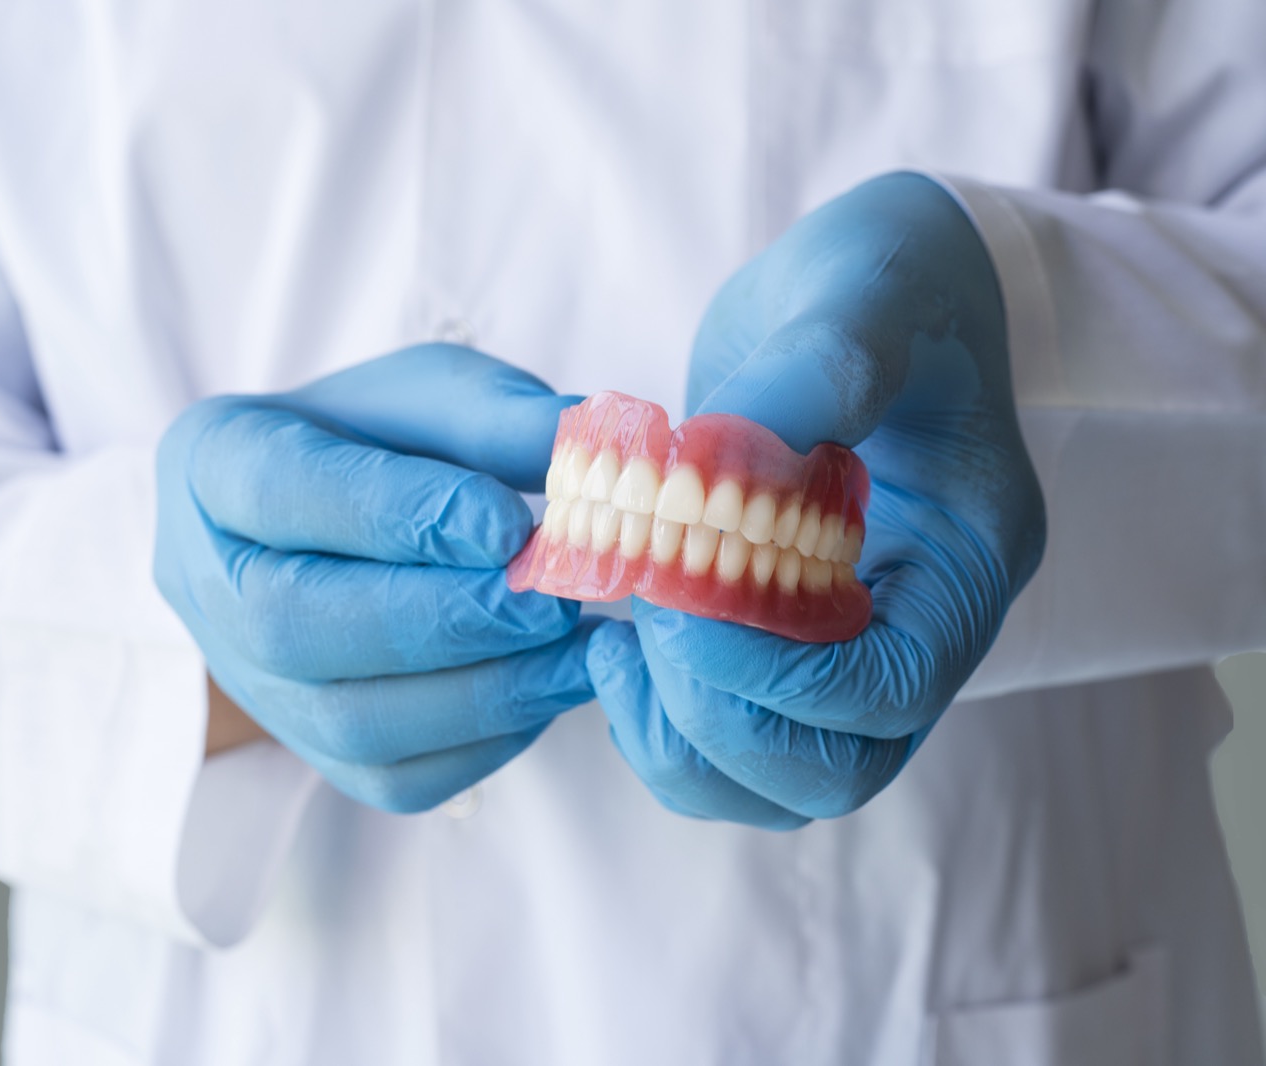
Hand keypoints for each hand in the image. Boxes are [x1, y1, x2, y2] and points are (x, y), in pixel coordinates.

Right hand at [155, 345, 593, 812]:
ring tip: (576, 652)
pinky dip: (488, 741)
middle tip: (551, 602)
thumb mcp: (430, 396)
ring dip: (482, 692)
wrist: (338, 520)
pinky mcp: (314, 750)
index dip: (395, 513)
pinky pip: (396, 777)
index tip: (507, 523)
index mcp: (214, 462)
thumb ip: (495, 416)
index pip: (282, 491)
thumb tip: (585, 444)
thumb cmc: (377, 442)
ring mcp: (253, 682)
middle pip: (295, 625)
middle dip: (441, 620)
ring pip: (347, 721)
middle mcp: (208, 584)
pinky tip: (548, 687)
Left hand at [589, 173, 1045, 826]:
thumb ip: (821, 366)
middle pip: (834, 766)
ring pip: (775, 775)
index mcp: (967, 557)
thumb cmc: (889, 280)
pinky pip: (729, 736)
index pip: (893, 689)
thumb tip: (721, 459)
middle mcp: (919, 623)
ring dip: (679, 734)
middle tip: (642, 620)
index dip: (777, 674)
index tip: (677, 600)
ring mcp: (852, 642)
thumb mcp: (867, 293)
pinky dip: (661, 715)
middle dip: (717, 717)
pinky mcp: (786, 638)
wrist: (871, 287)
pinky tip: (614, 636)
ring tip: (617, 640)